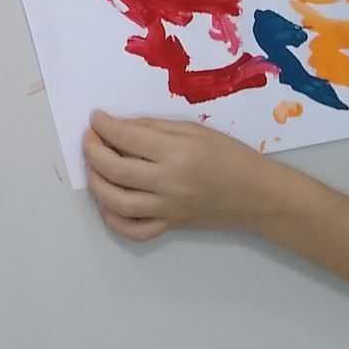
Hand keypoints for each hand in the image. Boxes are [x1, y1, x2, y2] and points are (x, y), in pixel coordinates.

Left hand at [82, 112, 286, 239]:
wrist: (258, 195)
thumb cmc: (230, 156)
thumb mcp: (194, 130)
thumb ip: (154, 127)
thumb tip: (119, 126)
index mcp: (176, 153)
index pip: (126, 137)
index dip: (103, 125)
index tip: (96, 118)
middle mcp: (168, 182)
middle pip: (113, 169)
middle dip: (92, 150)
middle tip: (90, 138)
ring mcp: (167, 209)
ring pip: (116, 201)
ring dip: (95, 182)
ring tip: (94, 167)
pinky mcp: (169, 226)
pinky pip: (133, 230)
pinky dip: (113, 218)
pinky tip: (108, 201)